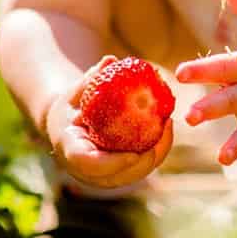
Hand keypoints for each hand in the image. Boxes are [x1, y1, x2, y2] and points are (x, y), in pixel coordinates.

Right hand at [45, 57, 174, 190]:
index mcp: (70, 150)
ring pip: (132, 175)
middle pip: (117, 176)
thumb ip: (90, 79)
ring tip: (168, 126)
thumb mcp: (76, 91)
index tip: (133, 154)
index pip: (90, 164)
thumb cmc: (72, 105)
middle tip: (161, 134)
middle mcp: (86, 170)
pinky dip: (154, 152)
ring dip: (154, 155)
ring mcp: (102, 175)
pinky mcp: (116, 172)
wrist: (68, 124)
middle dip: (143, 162)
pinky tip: (166, 128)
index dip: (112, 164)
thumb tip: (110, 61)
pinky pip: (138, 168)